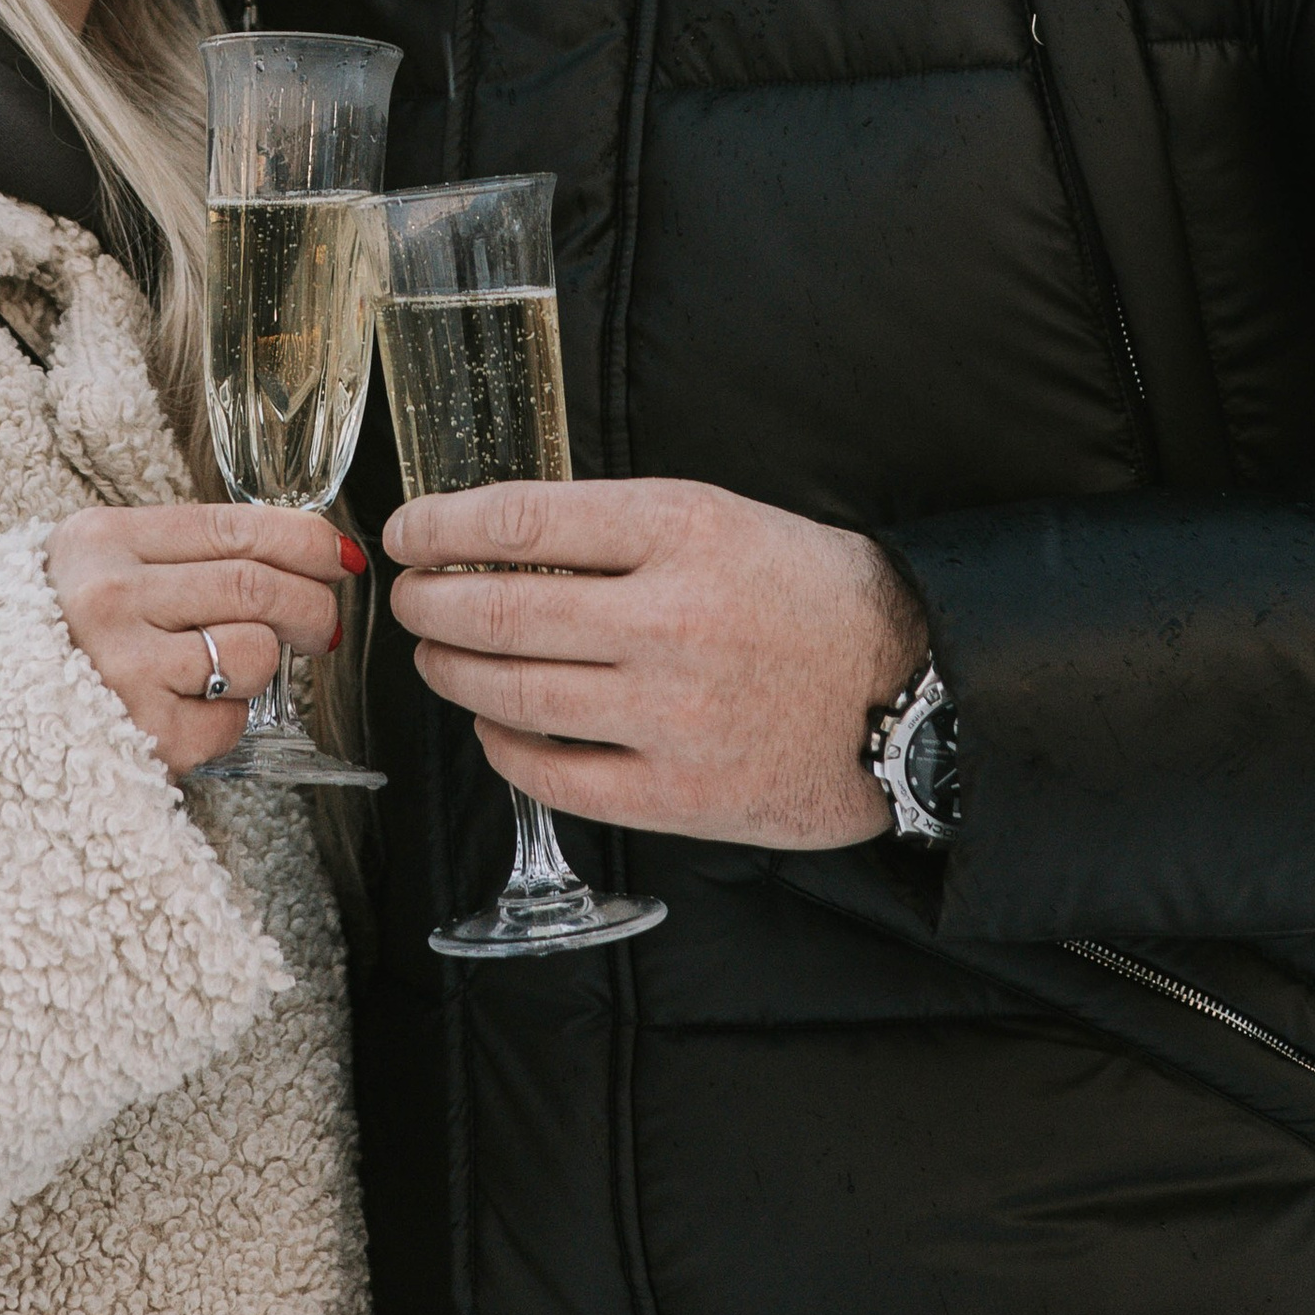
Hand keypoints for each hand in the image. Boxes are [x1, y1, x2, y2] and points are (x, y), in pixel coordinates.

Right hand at [46, 501, 354, 779]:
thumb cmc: (57, 639)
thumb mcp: (100, 567)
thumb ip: (178, 554)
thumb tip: (299, 552)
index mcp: (101, 540)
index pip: (233, 525)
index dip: (304, 539)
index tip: (339, 557)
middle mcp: (108, 596)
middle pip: (257, 585)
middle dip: (312, 604)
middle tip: (324, 623)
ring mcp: (123, 668)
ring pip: (254, 651)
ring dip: (264, 664)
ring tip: (232, 670)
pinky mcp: (142, 736)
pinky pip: (230, 719)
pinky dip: (227, 719)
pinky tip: (189, 712)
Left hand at [385, 476, 925, 852]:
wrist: (908, 687)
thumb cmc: (807, 592)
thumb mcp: (720, 518)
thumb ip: (616, 529)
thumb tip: (496, 539)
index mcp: (682, 530)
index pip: (522, 520)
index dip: (442, 526)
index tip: (406, 531)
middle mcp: (671, 620)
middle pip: (500, 611)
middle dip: (429, 603)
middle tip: (407, 597)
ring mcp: (672, 715)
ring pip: (515, 693)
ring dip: (453, 671)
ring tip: (436, 656)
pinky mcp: (678, 795)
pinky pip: (554, 773)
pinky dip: (504, 745)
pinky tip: (493, 723)